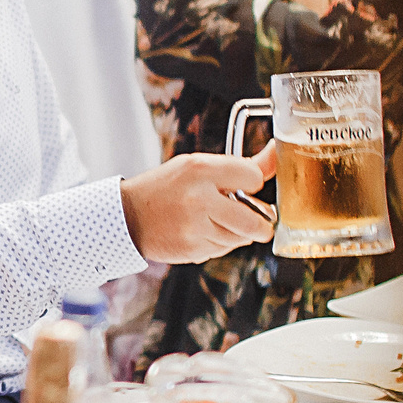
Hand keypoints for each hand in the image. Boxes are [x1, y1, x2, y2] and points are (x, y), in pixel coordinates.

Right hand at [119, 145, 280, 264]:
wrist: (127, 217)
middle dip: (261, 222)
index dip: (252, 182)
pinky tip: (202, 232)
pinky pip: (223, 250)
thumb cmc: (167, 188)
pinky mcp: (192, 249)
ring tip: (218, 221)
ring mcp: (195, 226)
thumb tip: (276, 153)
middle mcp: (199, 197)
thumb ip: (240, 165)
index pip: (253, 177)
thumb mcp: (197, 167)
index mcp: (200, 169)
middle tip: (257, 219)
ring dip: (238, 233)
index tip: (244, 185)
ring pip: (241, 238)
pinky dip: (220, 242)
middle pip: (256, 220)